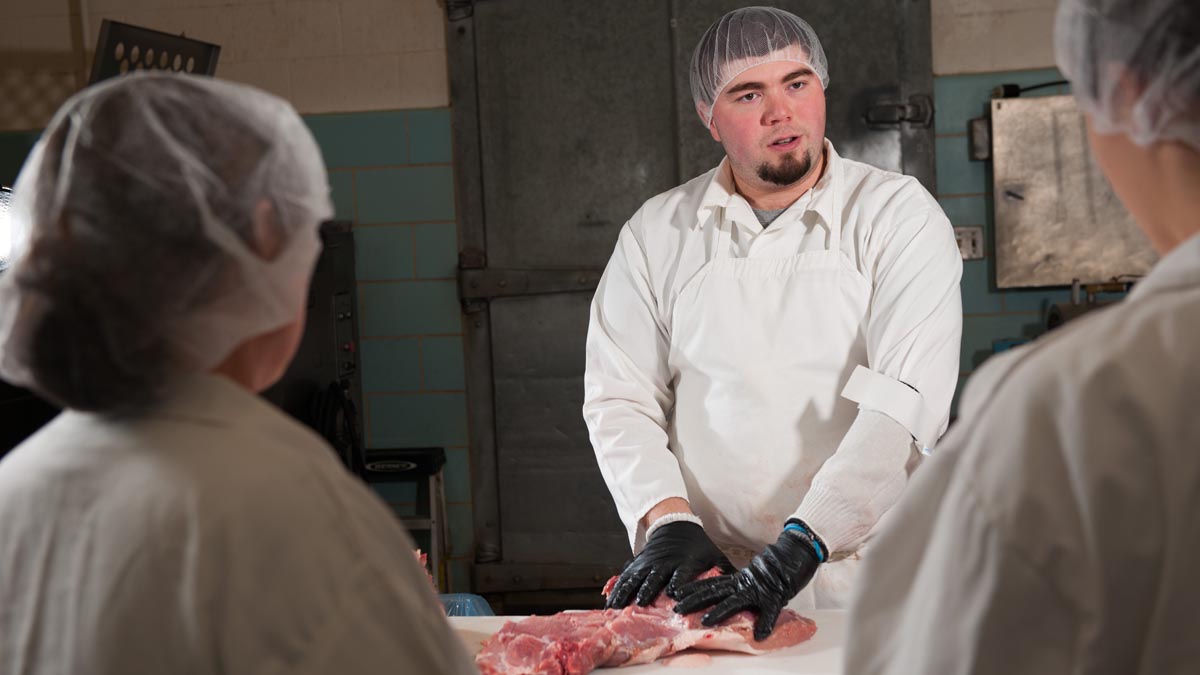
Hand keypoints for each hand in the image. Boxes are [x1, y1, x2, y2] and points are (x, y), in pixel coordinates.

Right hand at [606, 521, 733, 608]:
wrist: (674, 524)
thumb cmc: (697, 545)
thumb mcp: (714, 555)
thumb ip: (726, 572)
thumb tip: (746, 585)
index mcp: (684, 562)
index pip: (681, 572)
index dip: (678, 582)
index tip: (673, 593)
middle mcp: (664, 562)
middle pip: (654, 576)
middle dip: (648, 589)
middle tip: (641, 604)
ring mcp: (648, 563)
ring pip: (635, 578)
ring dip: (627, 593)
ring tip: (617, 608)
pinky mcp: (637, 564)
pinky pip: (625, 577)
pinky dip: (616, 589)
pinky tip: (609, 601)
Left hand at [672, 521, 824, 640]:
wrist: (794, 554)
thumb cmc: (774, 569)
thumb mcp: (752, 579)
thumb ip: (739, 588)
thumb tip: (725, 596)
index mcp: (737, 580)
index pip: (711, 584)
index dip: (693, 589)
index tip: (676, 593)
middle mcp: (743, 584)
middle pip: (714, 592)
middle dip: (695, 601)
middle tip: (677, 608)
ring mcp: (757, 590)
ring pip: (735, 601)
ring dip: (720, 612)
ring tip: (705, 621)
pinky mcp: (774, 596)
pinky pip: (770, 612)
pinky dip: (766, 623)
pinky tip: (761, 634)